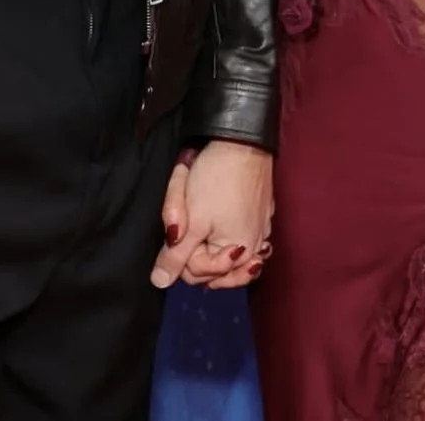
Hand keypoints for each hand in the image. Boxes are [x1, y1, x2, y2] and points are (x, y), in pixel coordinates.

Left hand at [151, 141, 272, 290]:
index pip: (199, 274)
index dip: (182, 256)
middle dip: (197, 253)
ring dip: (214, 250)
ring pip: (231, 257)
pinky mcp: (263, 215)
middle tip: (187, 228)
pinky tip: (224, 227)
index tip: (179, 233)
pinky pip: (244, 238)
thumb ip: (175, 255)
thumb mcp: (191, 219)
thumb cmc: (216, 179)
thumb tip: (160, 281)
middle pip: (216, 270)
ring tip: (201, 233)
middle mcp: (255, 249)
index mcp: (238, 254)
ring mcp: (262, 232)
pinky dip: (231, 238)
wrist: (242, 142)